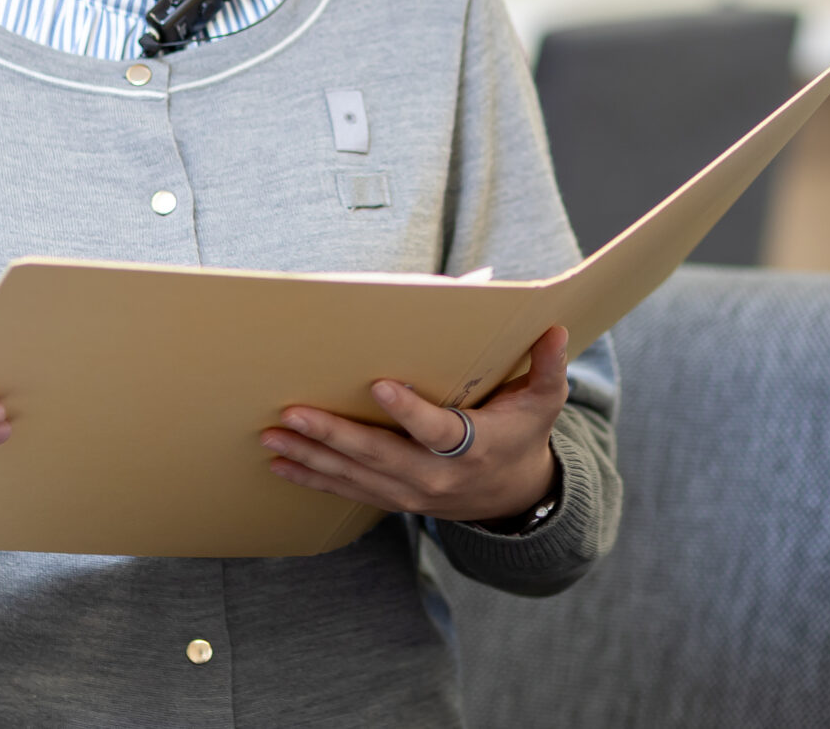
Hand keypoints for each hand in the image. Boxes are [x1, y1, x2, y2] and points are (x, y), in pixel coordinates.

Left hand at [262, 325, 570, 522]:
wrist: (512, 497)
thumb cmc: (523, 435)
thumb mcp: (545, 402)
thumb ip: (547, 367)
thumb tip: (556, 331)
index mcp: (472, 446)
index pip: (435, 430)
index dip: (408, 411)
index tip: (379, 385)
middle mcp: (435, 475)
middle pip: (378, 456)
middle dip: (332, 435)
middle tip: (292, 414)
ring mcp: (410, 493)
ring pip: (354, 476)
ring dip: (310, 457)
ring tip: (272, 438)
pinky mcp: (393, 500)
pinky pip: (348, 491)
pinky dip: (313, 478)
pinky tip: (281, 465)